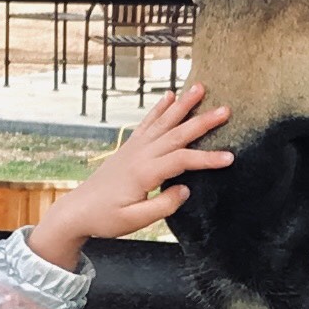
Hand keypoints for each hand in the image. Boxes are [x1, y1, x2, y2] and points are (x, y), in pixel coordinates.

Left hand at [28, 84, 233, 270]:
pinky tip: (169, 96)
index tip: (230, 158)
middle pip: (177, 134)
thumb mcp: (135, 221)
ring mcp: (134, 148)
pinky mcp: (129, 147)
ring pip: (163, 122)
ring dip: (183, 104)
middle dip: (203, 121)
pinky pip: (148, 123)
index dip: (207, 159)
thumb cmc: (105, 218)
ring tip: (200, 87)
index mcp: (144, 173)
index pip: (182, 161)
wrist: (78, 210)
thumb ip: (163, 206)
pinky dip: (159, 108)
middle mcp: (140, 155)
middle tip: (226, 109)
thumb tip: (185, 189)